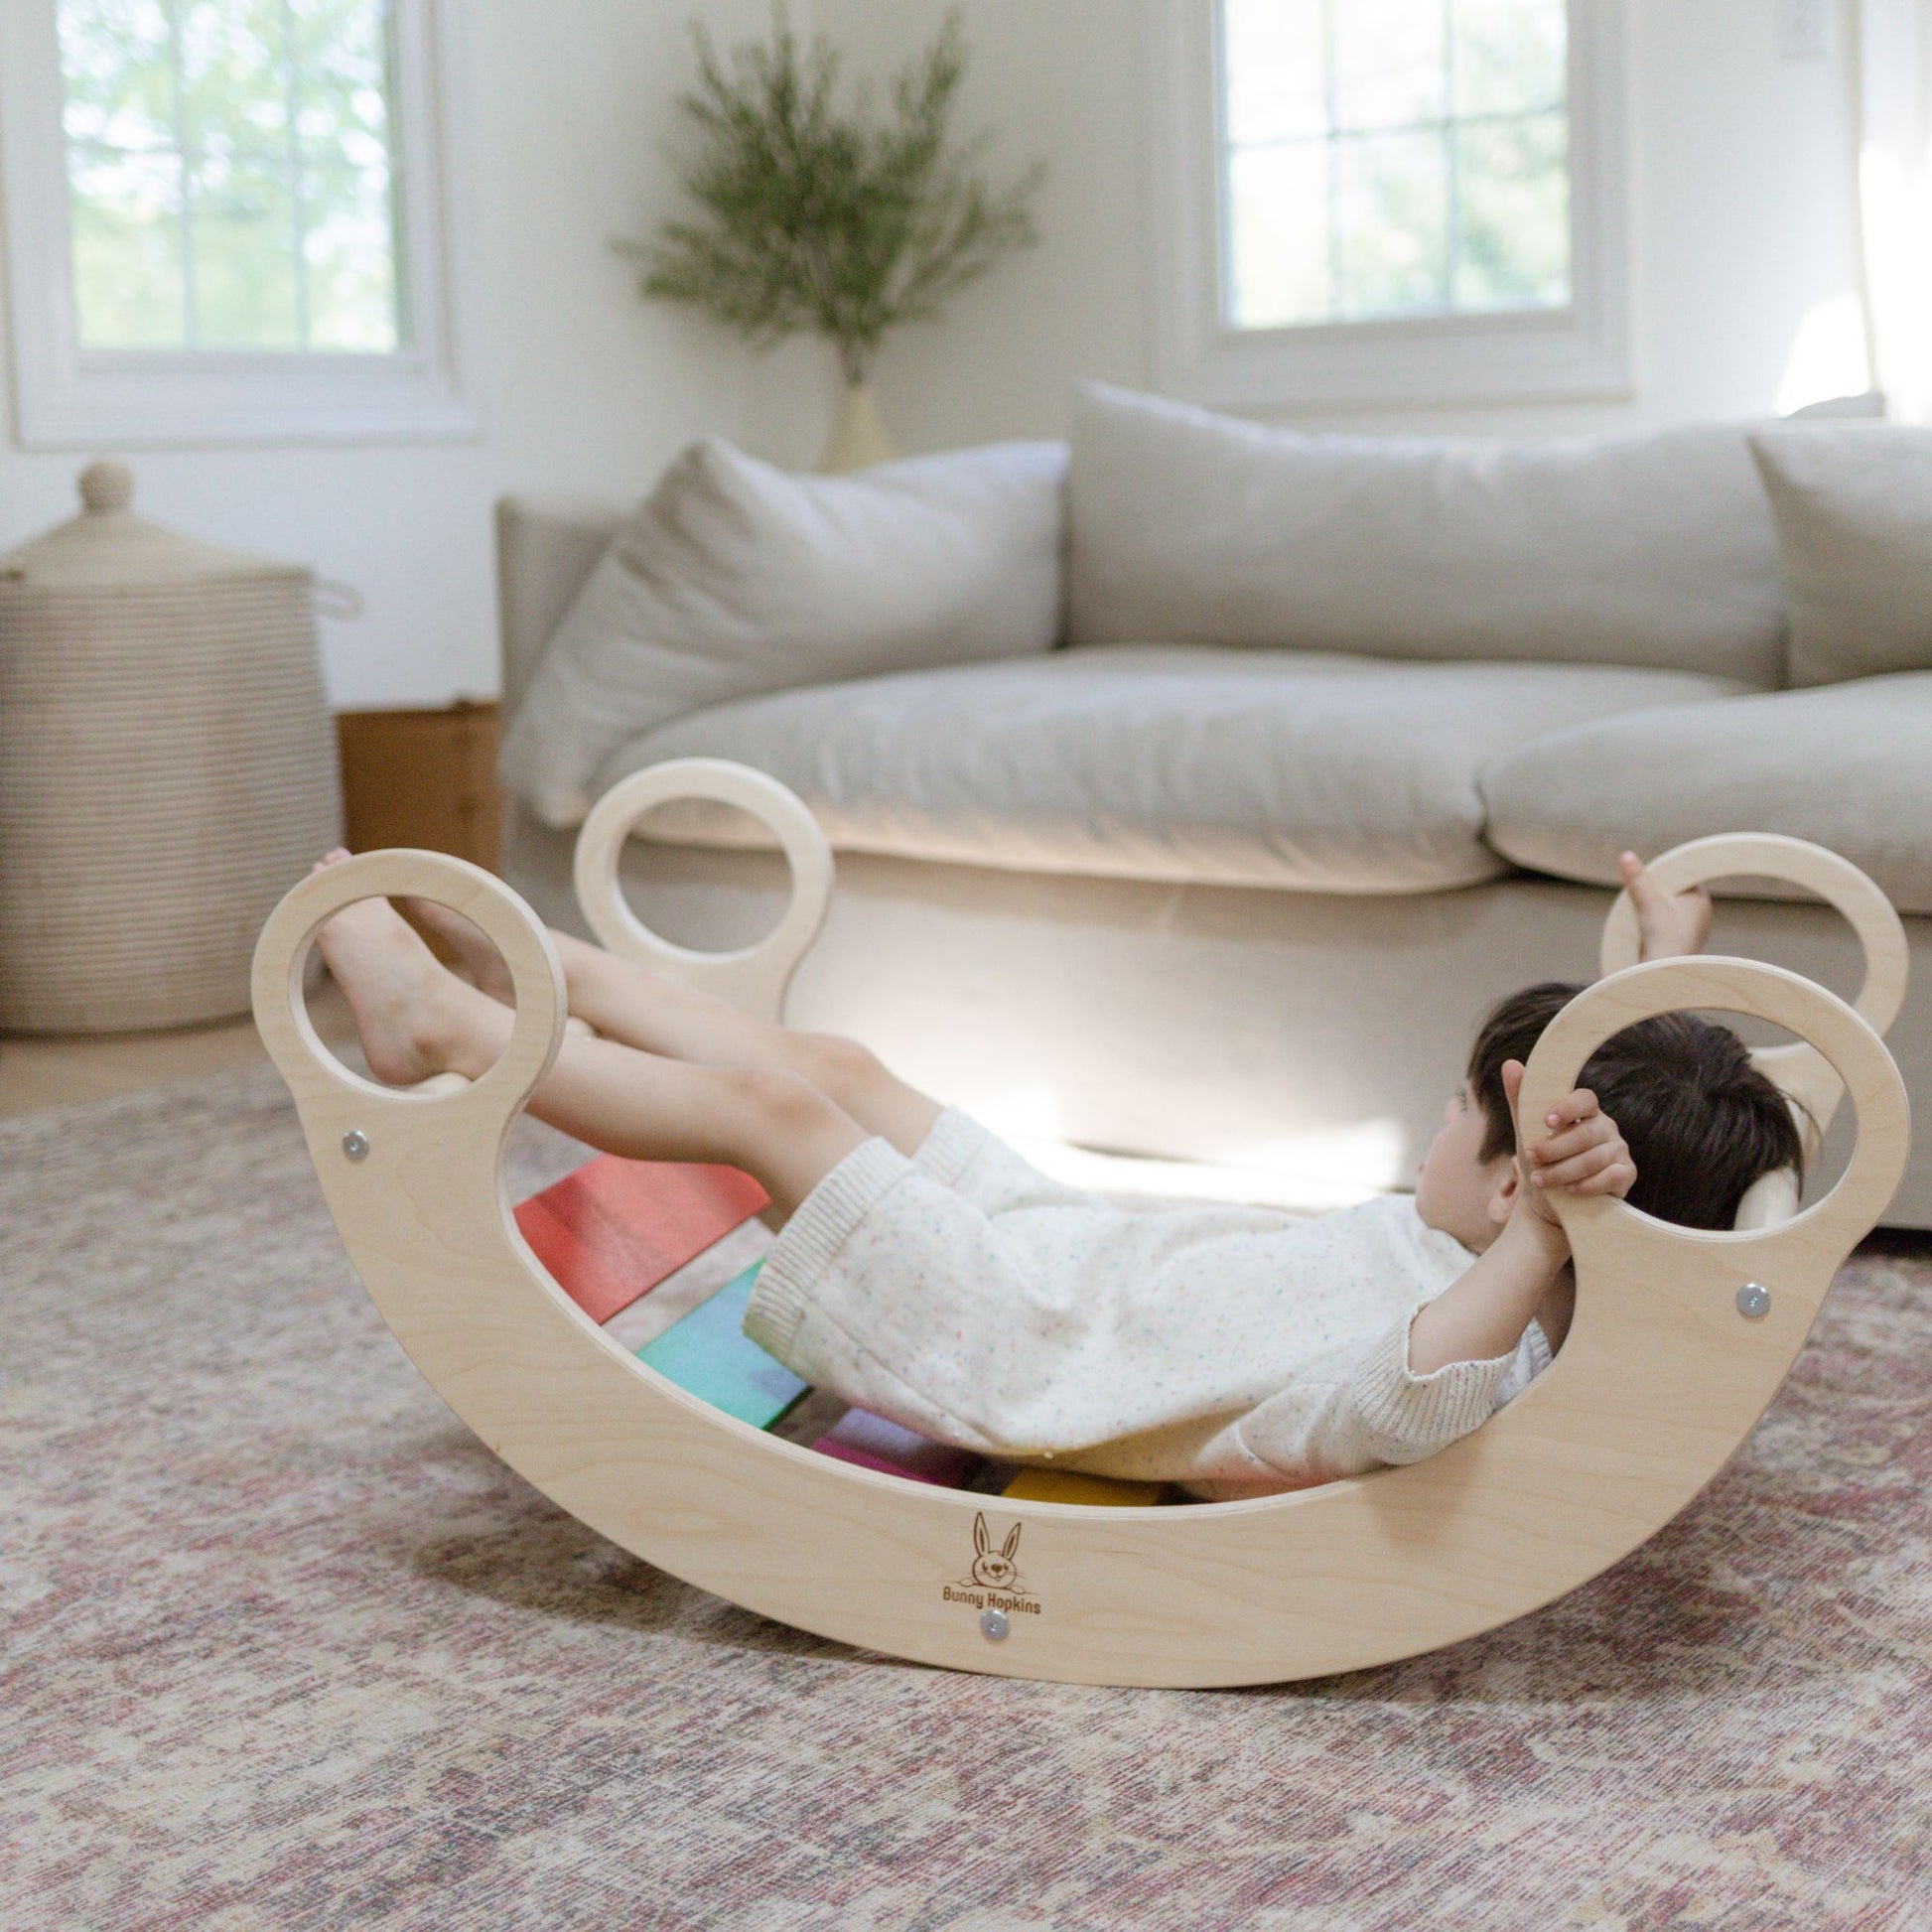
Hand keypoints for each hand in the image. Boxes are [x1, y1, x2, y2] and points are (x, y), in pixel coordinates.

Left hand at [1501, 1061, 1636, 1224]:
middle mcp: (1606, 1128)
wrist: (1552, 1201)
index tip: (1547, 1121)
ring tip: (1540, 1179)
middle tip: (1531, 1157)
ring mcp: (1619, 1150)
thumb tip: (1510, 1064)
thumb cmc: (1543, 1160)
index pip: (1585, 1099)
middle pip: (1584, 1134)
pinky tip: (1570, 1190)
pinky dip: (1587, 1185)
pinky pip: (1612, 1177)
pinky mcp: (1627, 1174)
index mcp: (1585, 1112)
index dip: (1568, 1108)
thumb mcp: (1527, 1132)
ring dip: (1563, 1171)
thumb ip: (1521, 1101)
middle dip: (1554, 1148)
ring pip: (1594, 1159)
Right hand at [1620, 849, 1712, 961]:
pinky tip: (1644, 931)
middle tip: (1636, 896)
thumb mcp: (1647, 903)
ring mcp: (1694, 929)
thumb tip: (1626, 855)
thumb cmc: (1662, 938)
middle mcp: (1702, 913)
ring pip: (1669, 909)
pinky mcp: (1684, 943)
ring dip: (1652, 909)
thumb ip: (1638, 879)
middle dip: (1653, 892)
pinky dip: (1655, 924)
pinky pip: (1668, 925)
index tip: (1645, 878)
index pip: (1681, 876)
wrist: (1666, 975)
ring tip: (1639, 916)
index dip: (1661, 874)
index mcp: (1701, 899)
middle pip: (1673, 892)